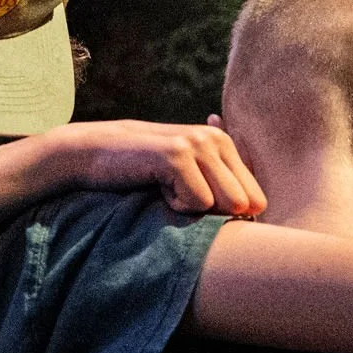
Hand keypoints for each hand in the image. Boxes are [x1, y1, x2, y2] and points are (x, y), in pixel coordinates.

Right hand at [54, 118, 266, 215]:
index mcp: (224, 142)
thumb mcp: (187, 176)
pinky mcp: (178, 154)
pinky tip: (155, 184)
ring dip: (192, 207)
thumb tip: (257, 209)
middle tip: (178, 192)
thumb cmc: (143, 173)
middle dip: (212, 212)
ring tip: (166, 187)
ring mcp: (198, 144)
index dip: (226, 214)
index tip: (193, 197)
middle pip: (243, 205)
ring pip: (224, 205)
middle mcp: (216, 138)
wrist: (95, 154)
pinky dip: (174, 204)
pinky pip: (198, 203)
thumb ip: (221, 186)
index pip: (256, 199)